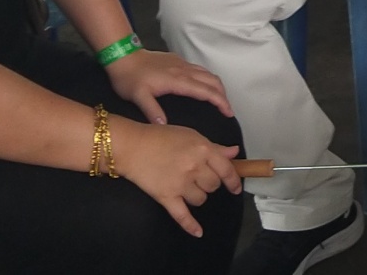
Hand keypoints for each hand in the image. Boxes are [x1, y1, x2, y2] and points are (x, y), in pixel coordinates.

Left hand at [105, 50, 233, 124]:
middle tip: (227, 110)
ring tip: (220, 99)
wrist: (123, 55)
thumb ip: (152, 111)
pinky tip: (204, 86)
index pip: (206, 91)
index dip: (220, 102)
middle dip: (224, 95)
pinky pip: (200, 69)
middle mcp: (184, 71)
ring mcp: (182, 64)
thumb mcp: (138, 96)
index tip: (228, 113)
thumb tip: (165, 126)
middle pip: (213, 81)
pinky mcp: (178, 60)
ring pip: (208, 73)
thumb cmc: (129, 77)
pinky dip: (208, 79)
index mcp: (178, 80)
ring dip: (217, 86)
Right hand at [108, 118, 243, 237]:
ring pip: (201, 199)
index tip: (235, 188)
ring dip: (197, 195)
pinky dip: (190, 225)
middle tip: (198, 177)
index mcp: (203, 149)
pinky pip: (182, 215)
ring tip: (186, 186)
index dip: (233, 181)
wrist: (131, 146)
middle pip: (214, 185)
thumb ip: (214, 147)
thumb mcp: (190, 135)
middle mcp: (195, 167)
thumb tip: (234, 153)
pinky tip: (198, 232)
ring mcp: (181, 184)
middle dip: (209, 183)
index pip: (227, 170)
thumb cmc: (160, 137)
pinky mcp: (167, 197)